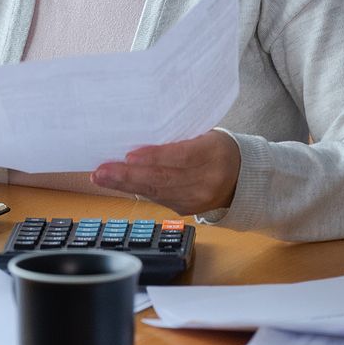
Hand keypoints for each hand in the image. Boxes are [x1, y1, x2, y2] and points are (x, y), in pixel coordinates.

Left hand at [90, 129, 240, 216]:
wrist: (242, 178)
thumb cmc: (217, 149)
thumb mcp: (206, 135)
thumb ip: (179, 138)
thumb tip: (140, 137)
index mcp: (213, 153)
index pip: (180, 157)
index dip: (153, 158)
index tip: (128, 156)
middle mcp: (206, 179)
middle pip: (163, 179)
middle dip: (128, 176)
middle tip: (102, 171)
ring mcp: (196, 199)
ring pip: (156, 192)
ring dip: (125, 185)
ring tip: (101, 177)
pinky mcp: (187, 209)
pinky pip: (157, 198)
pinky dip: (136, 191)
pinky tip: (118, 184)